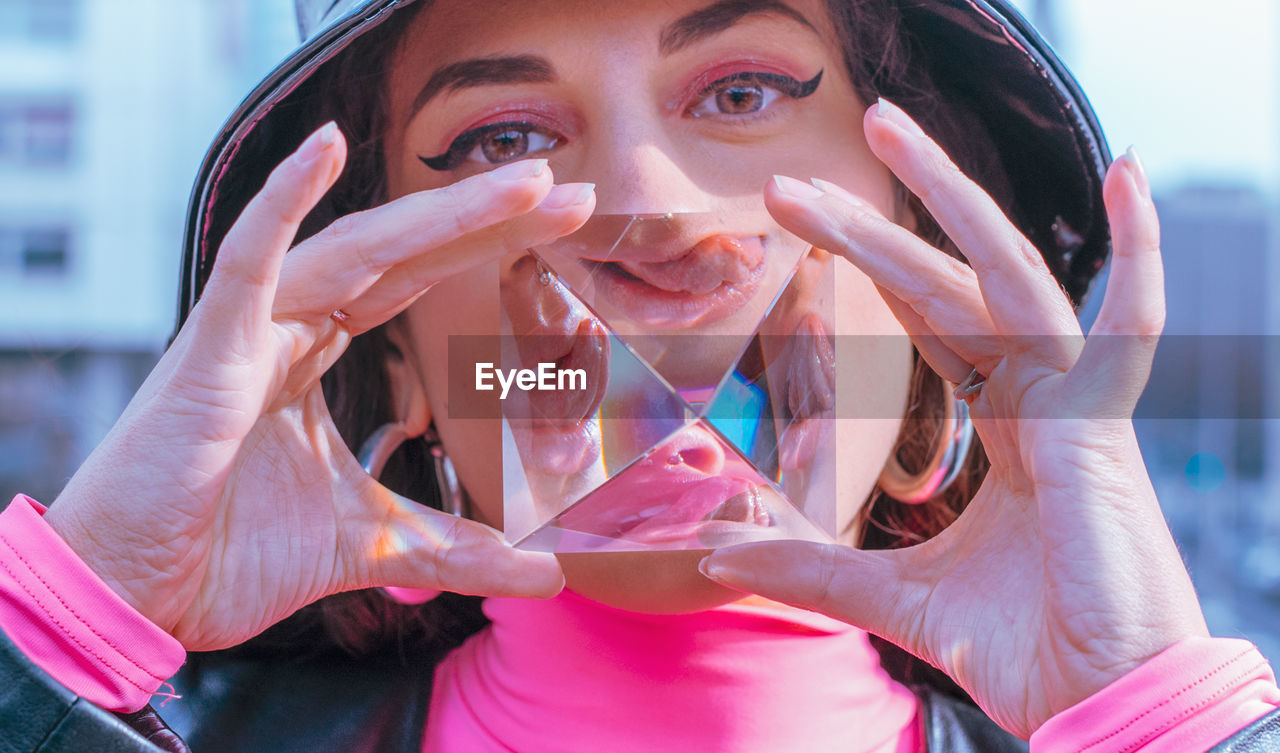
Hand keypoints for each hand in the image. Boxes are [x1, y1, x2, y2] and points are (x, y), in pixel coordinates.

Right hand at [44, 123, 594, 650]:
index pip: (416, 279)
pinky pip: (247, 264)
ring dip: (442, 213)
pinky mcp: (209, 352)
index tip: (565, 223)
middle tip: (574, 191)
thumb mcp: (372, 545)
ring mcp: (249, 331)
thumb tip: (549, 571)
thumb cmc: (226, 555)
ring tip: (525, 182)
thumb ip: (458, 550)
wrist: (135, 596)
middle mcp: (289, 324)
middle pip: (405, 251)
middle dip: (490, 218)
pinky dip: (280, 205)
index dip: (488, 246)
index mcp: (316, 351)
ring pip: (356, 249)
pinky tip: (324, 147)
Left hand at [699, 101, 1207, 737]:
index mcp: (1003, 423)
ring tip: (881, 128)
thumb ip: (809, 566)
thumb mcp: (888, 596)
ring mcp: (1073, 401)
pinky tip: (1125, 174)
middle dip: (869, 227)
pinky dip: (1142, 251)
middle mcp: (1039, 396)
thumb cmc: (1022, 649)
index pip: (931, 320)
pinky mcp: (1101, 426)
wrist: (1100, 705)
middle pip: (945, 283)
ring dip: (942, 197)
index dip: (872, 272)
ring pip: (999, 275)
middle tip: (789, 186)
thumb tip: (716, 555)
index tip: (804, 234)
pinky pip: (1127, 325)